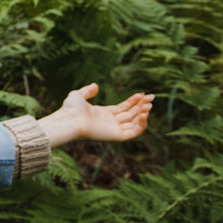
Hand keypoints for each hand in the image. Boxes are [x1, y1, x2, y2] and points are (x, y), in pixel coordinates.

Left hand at [39, 83, 153, 146]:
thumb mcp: (78, 95)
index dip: (133, 101)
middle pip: (131, 114)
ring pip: (134, 122)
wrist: (70, 120)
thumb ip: (87, 91)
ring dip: (143, 114)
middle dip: (142, 105)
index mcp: (103, 114)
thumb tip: (95, 85)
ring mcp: (114, 129)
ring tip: (149, 105)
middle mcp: (110, 122)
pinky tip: (145, 114)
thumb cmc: (71, 109)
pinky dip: (141, 124)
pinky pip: (134, 132)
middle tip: (151, 97)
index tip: (143, 94)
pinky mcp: (117, 136)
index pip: (123, 108)